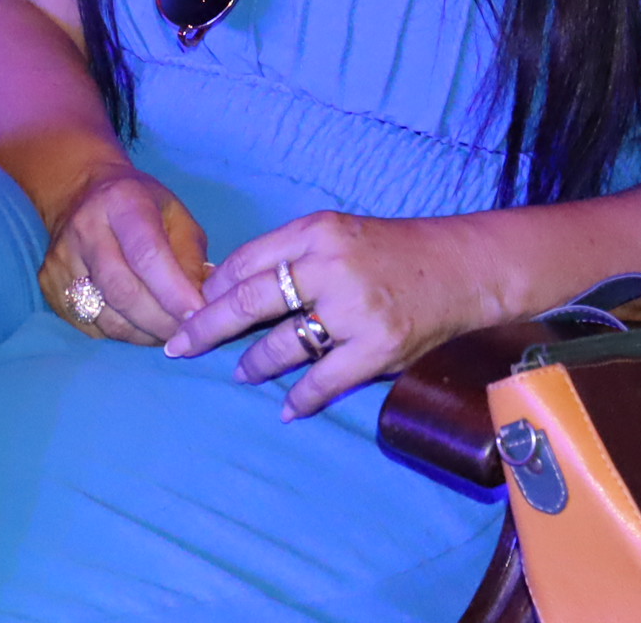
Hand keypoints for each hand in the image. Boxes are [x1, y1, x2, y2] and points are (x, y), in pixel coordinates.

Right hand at [39, 162, 211, 346]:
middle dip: (160, 322)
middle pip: (122, 291)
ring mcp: (61, 259)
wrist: (79, 191)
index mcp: (121, 203)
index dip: (174, 291)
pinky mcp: (49, 284)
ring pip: (105, 316)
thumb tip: (200, 306)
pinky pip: (89, 325)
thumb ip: (191, 258)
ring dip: (142, 334)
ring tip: (165, 333)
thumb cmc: (139, 204)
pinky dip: (120, 335)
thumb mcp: (175, 214)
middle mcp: (85, 229)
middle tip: (186, 334)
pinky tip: (138, 327)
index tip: (198, 316)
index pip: (147, 255)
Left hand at [170, 210, 498, 418]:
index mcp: (315, 233)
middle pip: (250, 302)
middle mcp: (330, 267)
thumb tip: (229, 286)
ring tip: (241, 373)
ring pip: (283, 344)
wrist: (461, 268)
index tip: (190, 305)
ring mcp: (354, 309)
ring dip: (254, 364)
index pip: (246, 261)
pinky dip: (300, 398)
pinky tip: (286, 408)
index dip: (213, 288)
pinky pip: (324, 380)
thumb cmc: (392, 251)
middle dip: (206, 327)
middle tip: (179, 345)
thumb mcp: (337, 235)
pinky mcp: (378, 347)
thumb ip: (290, 256)